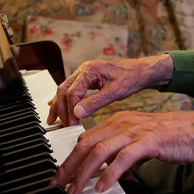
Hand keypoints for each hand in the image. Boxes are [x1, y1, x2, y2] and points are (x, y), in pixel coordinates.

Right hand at [46, 55, 173, 125]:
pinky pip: (71, 88)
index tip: (72, 124)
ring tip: (52, 119)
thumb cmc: (131, 78)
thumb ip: (95, 102)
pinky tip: (57, 106)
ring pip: (65, 89)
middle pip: (64, 90)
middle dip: (60, 108)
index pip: (72, 93)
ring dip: (58, 104)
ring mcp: (84, 73)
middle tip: (62, 125)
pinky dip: (63, 99)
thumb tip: (77, 112)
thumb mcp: (115, 92)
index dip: (70, 110)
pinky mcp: (87, 78)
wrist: (141, 71)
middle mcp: (84, 69)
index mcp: (89, 70)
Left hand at [50, 109, 193, 193]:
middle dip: (69, 166)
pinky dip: (110, 174)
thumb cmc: (171, 137)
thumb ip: (120, 151)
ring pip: (100, 151)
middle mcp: (122, 122)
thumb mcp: (139, 142)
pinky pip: (123, 158)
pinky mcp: (148, 140)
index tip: (61, 176)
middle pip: (86, 144)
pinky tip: (102, 187)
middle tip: (59, 185)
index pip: (85, 139)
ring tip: (76, 190)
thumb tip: (104, 170)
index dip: (70, 158)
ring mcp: (135, 130)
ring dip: (84, 173)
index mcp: (118, 121)